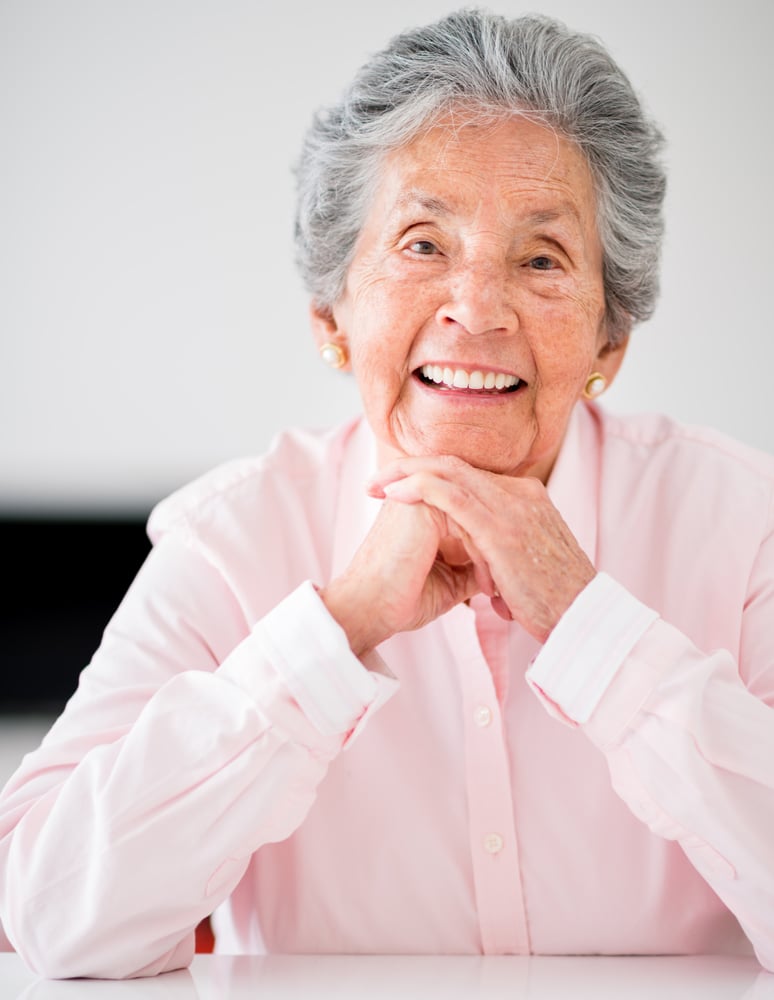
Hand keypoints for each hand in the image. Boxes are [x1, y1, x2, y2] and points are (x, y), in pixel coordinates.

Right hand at [320, 495, 488, 657]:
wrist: (369, 609)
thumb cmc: (402, 598)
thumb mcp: (450, 579)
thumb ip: (473, 563)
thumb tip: (503, 566)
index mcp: (424, 507)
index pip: (474, 514)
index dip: (491, 547)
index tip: (499, 584)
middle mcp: (423, 494)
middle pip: (479, 512)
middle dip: (497, 549)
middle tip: (507, 587)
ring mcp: (422, 494)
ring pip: (479, 517)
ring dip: (493, 555)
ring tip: (495, 590)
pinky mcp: (424, 503)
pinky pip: (471, 522)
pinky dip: (483, 555)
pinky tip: (485, 586)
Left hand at [368, 455, 595, 641]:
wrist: (584, 620)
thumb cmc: (553, 601)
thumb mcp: (527, 563)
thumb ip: (503, 550)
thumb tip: (482, 565)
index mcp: (526, 498)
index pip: (469, 476)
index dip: (429, 478)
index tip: (395, 489)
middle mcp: (520, 494)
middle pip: (454, 466)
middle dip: (408, 468)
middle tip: (374, 480)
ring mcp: (512, 507)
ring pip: (448, 473)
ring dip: (405, 474)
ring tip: (374, 484)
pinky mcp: (501, 527)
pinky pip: (452, 495)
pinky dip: (419, 489)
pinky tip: (393, 495)